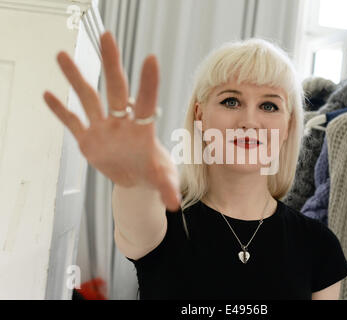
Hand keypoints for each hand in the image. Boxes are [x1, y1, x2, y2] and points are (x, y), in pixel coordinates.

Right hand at [43, 31, 180, 211]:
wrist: (135, 179)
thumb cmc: (152, 172)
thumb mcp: (162, 179)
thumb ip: (167, 188)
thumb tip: (173, 204)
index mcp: (142, 129)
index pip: (146, 102)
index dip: (148, 83)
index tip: (151, 58)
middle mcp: (121, 123)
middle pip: (116, 89)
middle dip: (112, 64)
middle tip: (108, 36)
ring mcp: (103, 128)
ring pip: (88, 99)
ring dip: (76, 78)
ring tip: (62, 55)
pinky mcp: (88, 139)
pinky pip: (72, 122)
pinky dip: (60, 110)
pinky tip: (47, 94)